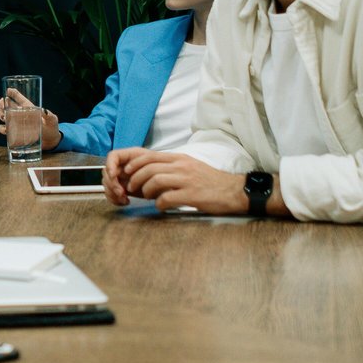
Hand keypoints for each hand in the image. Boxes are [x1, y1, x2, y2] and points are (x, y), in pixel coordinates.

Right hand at [0, 89, 59, 151]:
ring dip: (0, 114)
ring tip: (5, 118)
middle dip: (1, 103)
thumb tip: (44, 110)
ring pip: (2, 114)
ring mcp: (16, 123)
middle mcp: (20, 113)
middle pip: (6, 104)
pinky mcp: (14, 133)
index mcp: (28, 107)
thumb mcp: (52, 120)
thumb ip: (49, 115)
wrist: (50, 142)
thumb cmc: (51, 128)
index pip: (18, 97)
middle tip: (4, 107)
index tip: (8, 90)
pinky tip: (6, 129)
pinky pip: (3, 128)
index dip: (11, 92)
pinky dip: (2, 128)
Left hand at [110, 149, 247, 213]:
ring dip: (145, 191)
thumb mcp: (190, 167)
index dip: (134, 164)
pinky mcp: (192, 195)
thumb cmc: (211, 181)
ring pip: (155, 180)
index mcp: (180, 158)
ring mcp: (187, 180)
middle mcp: (182, 166)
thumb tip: (149, 174)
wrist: (235, 191)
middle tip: (132, 188)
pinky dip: (159, 204)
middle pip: (149, 167)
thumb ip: (171, 168)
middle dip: (135, 178)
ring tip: (146, 197)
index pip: (150, 156)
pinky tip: (162, 206)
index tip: (127, 172)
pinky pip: (167, 198)